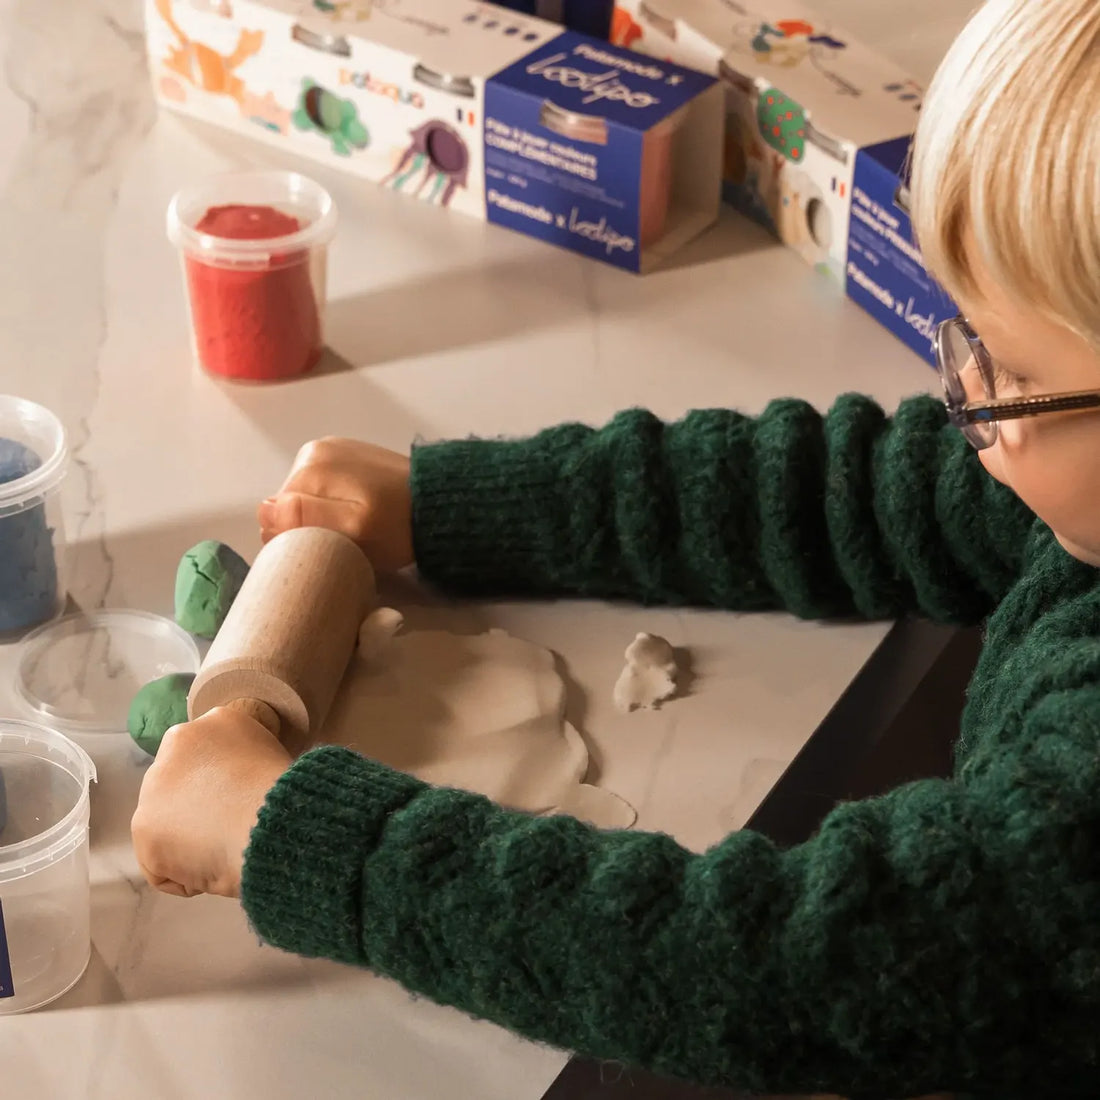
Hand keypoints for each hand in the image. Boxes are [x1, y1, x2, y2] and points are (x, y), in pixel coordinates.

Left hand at [131, 708, 291, 898]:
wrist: (269, 818)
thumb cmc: (284, 787)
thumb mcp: (273, 753)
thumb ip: (245, 759)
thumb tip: (239, 783)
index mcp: (209, 724)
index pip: (205, 759)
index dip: (224, 785)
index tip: (243, 801)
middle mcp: (172, 749)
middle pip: (180, 789)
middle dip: (199, 811)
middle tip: (233, 828)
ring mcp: (152, 790)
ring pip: (168, 827)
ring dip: (191, 844)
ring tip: (226, 852)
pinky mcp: (144, 831)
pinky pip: (163, 865)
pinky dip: (187, 877)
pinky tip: (214, 869)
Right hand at [258, 438, 413, 572]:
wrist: (440, 504)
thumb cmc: (398, 525)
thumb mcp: (352, 529)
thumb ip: (305, 517)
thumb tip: (265, 509)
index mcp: (309, 466)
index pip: (276, 514)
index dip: (295, 539)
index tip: (324, 551)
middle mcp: (313, 452)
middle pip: (289, 505)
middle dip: (307, 527)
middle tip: (341, 543)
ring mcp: (331, 452)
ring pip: (305, 500)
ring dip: (321, 519)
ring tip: (352, 531)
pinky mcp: (348, 459)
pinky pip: (323, 490)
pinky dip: (333, 507)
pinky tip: (356, 516)